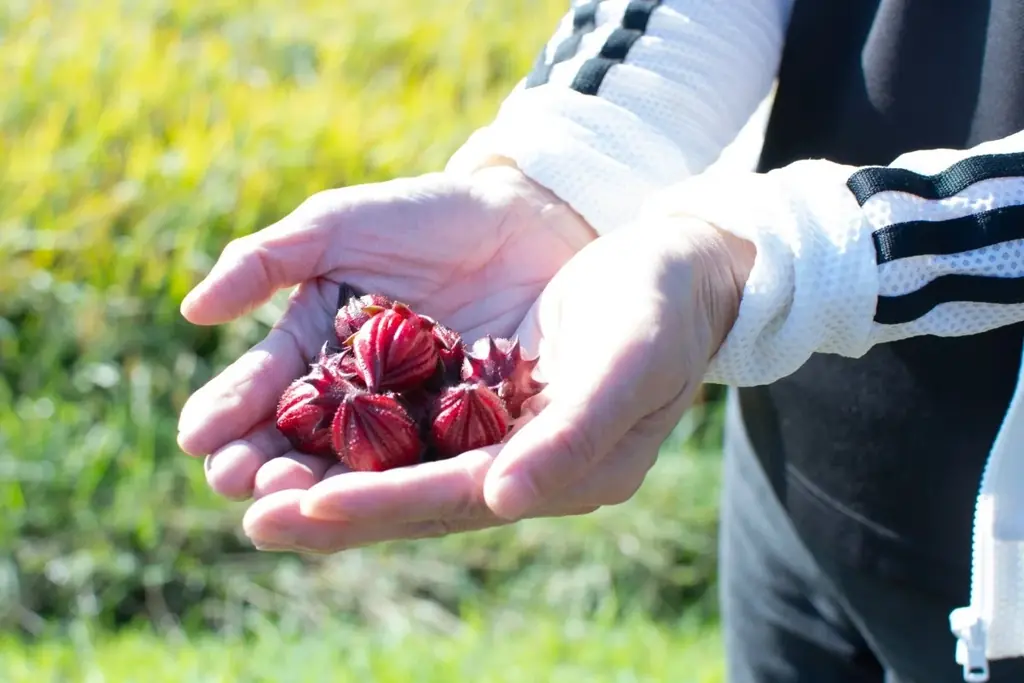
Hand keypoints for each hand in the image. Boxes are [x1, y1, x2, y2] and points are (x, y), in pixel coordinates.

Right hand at [178, 165, 595, 500]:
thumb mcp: (337, 227)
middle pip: (299, 443)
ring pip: (356, 468)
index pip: (259, 391)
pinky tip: (374, 499)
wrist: (520, 222)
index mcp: (313, 352)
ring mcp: (410, 422)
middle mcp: (354, 399)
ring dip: (318, 489)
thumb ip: (265, 261)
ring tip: (289, 501)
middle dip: (264, 465)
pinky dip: (400, 485)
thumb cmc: (421, 218)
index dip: (227, 413)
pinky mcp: (469, 435)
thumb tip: (192, 311)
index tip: (196, 437)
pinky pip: (430, 464)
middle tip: (237, 483)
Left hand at [241, 215, 754, 552]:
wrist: (672, 267)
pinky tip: (292, 426)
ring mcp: (496, 436)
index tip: (308, 506)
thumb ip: (572, 435)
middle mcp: (521, 469)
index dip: (385, 505)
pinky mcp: (476, 399)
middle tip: (251, 515)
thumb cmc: (661, 309)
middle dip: (332, 507)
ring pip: (398, 466)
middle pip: (414, 497)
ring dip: (326, 474)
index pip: (461, 498)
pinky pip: (404, 423)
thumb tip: (503, 502)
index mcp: (564, 474)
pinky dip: (349, 428)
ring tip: (246, 483)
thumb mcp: (631, 361)